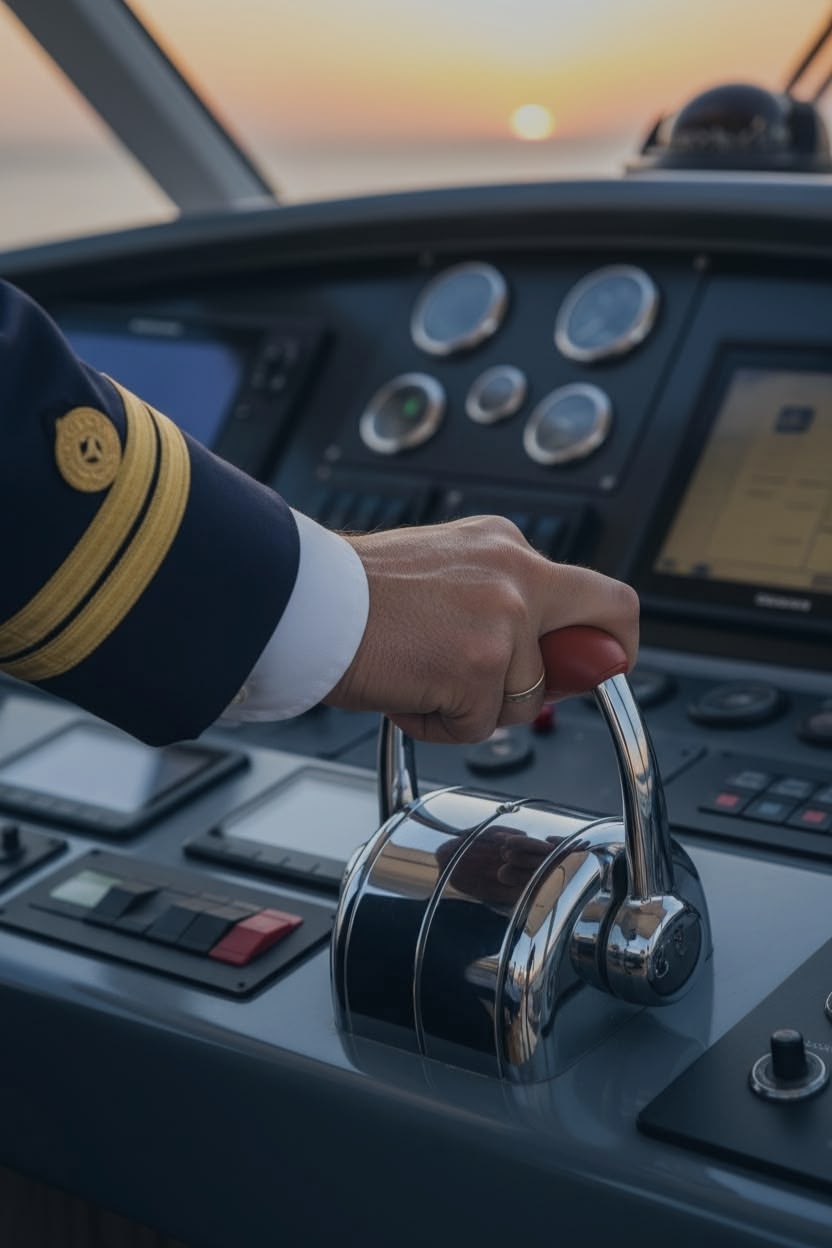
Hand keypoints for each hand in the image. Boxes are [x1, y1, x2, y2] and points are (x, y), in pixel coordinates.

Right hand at [324, 515, 638, 743]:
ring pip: (525, 698)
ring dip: (474, 707)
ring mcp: (503, 618)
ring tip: (418, 676)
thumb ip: (498, 604)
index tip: (591, 662)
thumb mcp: (442, 574)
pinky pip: (475, 727)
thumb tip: (545, 660)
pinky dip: (436, 724)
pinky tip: (404, 691)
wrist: (302, 600)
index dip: (602, 637)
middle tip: (528, 684)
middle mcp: (515, 571)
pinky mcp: (479, 666)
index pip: (594, 589)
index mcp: (504, 545)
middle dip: (582, 666)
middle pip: (608, 619)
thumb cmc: (352, 593)